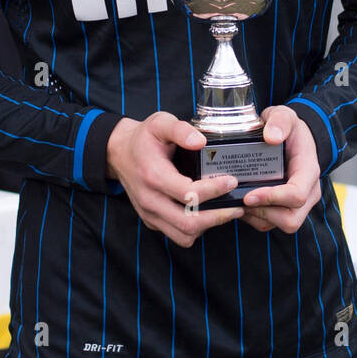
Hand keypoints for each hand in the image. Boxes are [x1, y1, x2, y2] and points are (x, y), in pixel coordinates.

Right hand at [106, 112, 243, 247]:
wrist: (119, 153)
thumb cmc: (144, 138)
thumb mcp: (160, 123)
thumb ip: (180, 129)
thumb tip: (201, 141)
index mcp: (154, 176)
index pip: (189, 194)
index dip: (214, 190)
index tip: (231, 181)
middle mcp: (150, 200)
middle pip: (188, 223)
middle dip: (218, 216)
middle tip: (237, 206)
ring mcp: (150, 213)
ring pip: (184, 235)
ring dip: (208, 226)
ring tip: (227, 211)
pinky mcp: (152, 221)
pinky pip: (177, 235)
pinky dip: (196, 230)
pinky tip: (209, 214)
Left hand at [240, 106, 321, 233]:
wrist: (293, 137)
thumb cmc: (289, 128)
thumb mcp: (285, 115)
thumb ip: (280, 121)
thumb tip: (271, 137)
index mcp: (309, 171)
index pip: (296, 195)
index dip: (272, 198)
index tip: (249, 195)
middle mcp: (308, 192)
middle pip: (291, 219)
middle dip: (263, 212)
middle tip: (241, 199)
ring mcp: (298, 204)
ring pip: (279, 224)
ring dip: (257, 216)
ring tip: (238, 200)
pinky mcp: (285, 209)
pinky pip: (270, 223)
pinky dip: (254, 217)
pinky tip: (241, 202)